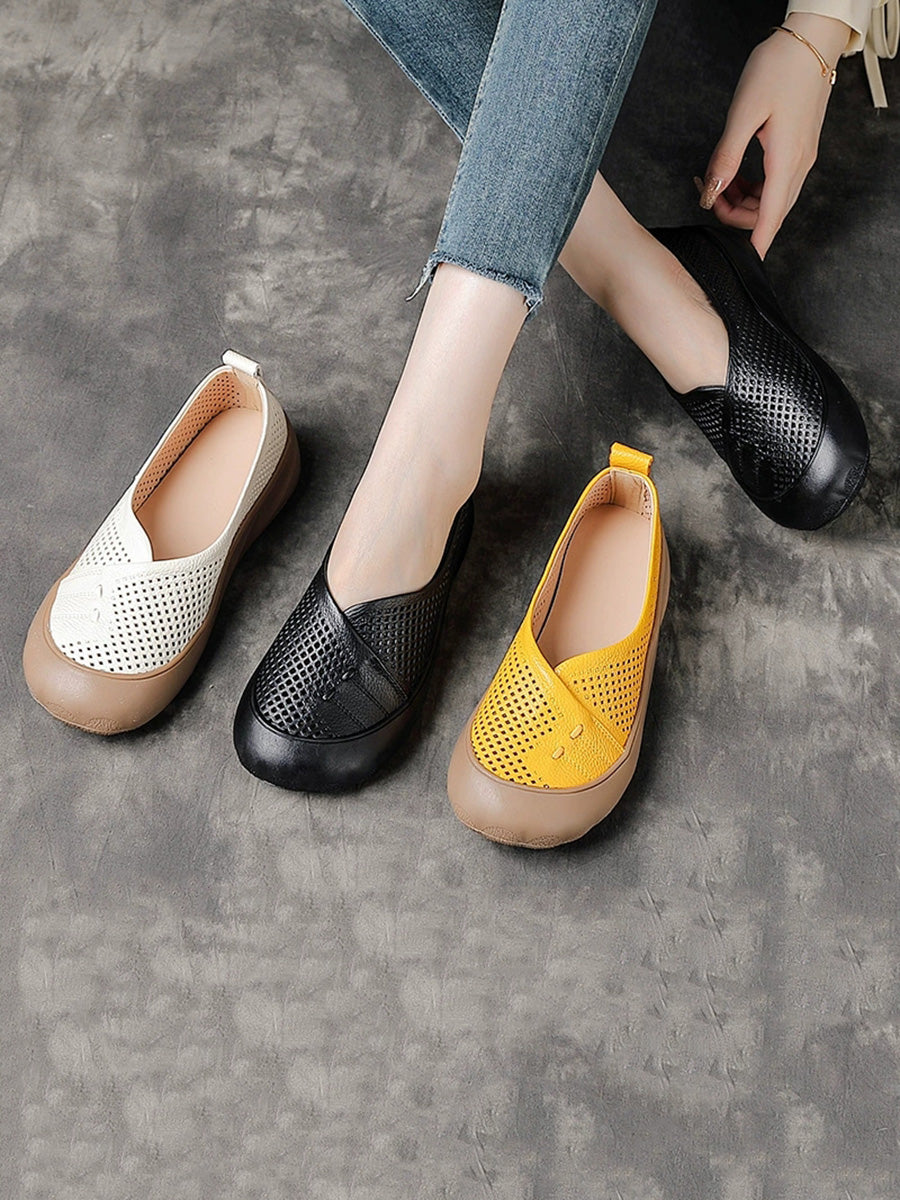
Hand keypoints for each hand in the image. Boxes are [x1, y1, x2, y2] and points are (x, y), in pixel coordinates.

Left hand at [697, 14, 851, 257]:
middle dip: (735, 215)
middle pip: (767, 214)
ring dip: (742, 201)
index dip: (755, 245)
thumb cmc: (778, 69)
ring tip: (717, 178)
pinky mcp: (798, 149)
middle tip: (707, 192)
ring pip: (770, 201)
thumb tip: (709, 194)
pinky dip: (752, 187)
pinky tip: (734, 172)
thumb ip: (726, 157)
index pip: (769, 219)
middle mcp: (798, 166)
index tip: (743, 264)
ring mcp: (801, 158)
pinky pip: (774, 184)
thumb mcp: (743, 113)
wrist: (810, 41)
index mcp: (786, 161)